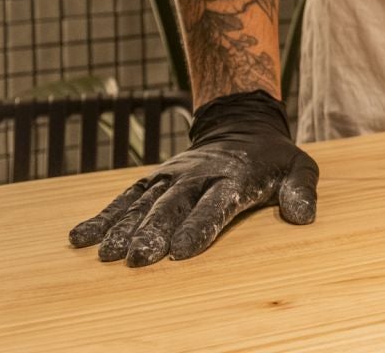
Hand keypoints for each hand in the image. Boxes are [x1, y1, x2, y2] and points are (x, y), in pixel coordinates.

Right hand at [68, 90, 317, 266]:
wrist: (243, 124)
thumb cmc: (274, 157)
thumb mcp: (299, 166)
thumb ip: (302, 189)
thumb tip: (304, 216)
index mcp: (235, 177)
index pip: (216, 204)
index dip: (199, 226)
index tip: (182, 251)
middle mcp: (199, 176)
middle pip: (174, 206)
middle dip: (154, 232)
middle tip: (137, 259)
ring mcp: (173, 176)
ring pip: (145, 202)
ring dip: (124, 228)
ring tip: (106, 255)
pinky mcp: (155, 178)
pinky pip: (127, 196)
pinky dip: (104, 216)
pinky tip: (80, 237)